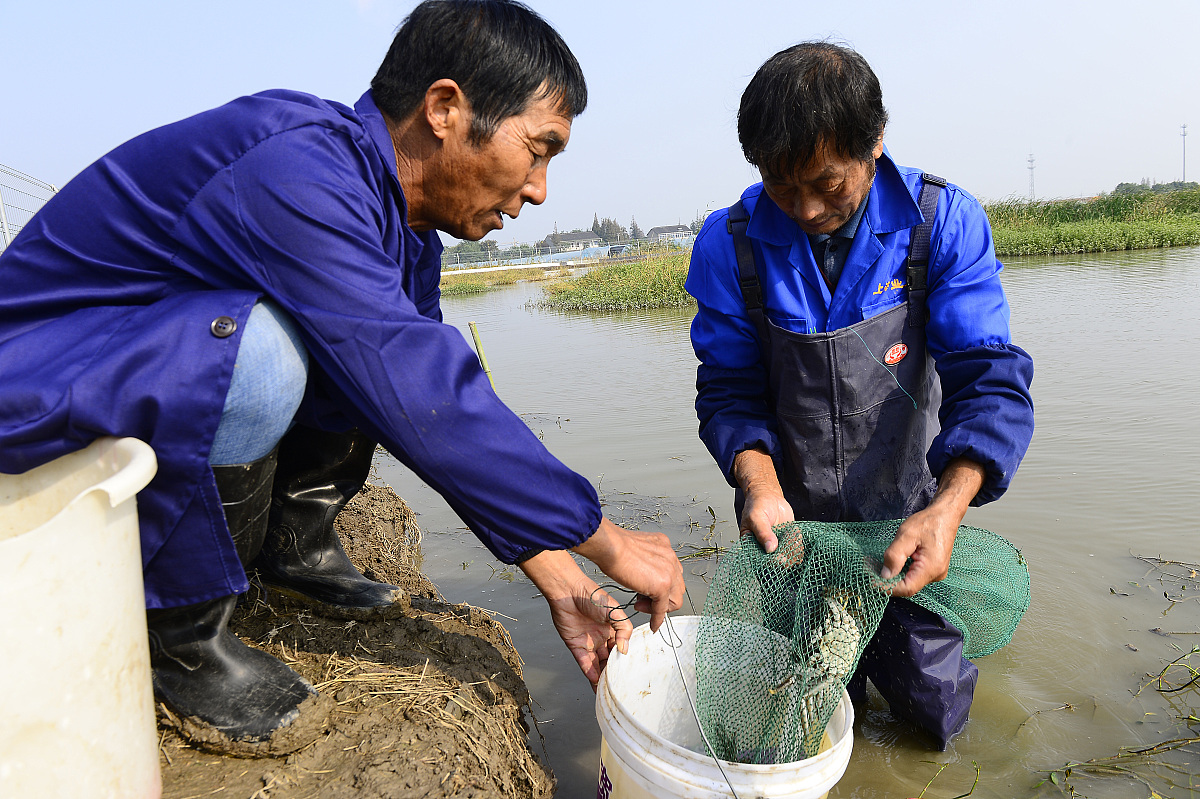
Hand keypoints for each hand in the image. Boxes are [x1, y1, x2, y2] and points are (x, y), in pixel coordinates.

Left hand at [519, 549, 632, 688]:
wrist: (569, 591)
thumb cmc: (592, 595)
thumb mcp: (616, 611)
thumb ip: (624, 629)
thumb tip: (625, 649)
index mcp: (612, 629)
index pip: (620, 648)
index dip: (623, 659)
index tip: (628, 670)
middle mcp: (600, 637)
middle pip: (608, 659)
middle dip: (612, 671)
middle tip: (618, 683)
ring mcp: (588, 642)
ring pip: (596, 663)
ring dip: (601, 675)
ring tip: (607, 688)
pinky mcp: (575, 645)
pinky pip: (583, 662)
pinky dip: (589, 672)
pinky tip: (595, 680)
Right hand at [572, 518, 683, 632]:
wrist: (610, 546)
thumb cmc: (613, 546)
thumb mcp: (636, 551)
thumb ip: (644, 562)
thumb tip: (642, 575)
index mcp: (664, 547)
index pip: (672, 573)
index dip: (661, 586)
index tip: (648, 593)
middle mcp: (670, 558)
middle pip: (677, 587)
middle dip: (662, 598)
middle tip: (644, 601)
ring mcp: (669, 571)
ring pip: (675, 599)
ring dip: (659, 607)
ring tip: (641, 605)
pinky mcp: (662, 585)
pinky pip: (663, 608)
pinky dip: (658, 618)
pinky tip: (653, 624)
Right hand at [733, 447, 793, 553]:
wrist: (768, 496)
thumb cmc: (757, 506)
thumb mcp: (756, 517)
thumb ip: (763, 533)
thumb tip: (770, 548)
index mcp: (752, 546)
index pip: (761, 562)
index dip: (771, 563)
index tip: (779, 558)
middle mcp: (764, 549)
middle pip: (776, 562)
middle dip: (785, 557)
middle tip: (788, 547)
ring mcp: (777, 545)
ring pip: (788, 557)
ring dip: (793, 549)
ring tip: (791, 535)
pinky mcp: (787, 540)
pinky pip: (796, 548)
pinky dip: (798, 543)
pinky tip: (795, 532)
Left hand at [882, 458, 983, 596]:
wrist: (945, 515)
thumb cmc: (928, 522)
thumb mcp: (906, 535)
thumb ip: (894, 556)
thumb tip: (885, 575)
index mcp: (932, 568)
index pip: (907, 588)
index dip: (888, 587)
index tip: (871, 580)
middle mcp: (936, 574)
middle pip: (908, 587)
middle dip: (888, 580)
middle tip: (870, 569)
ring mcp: (936, 573)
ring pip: (910, 581)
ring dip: (894, 575)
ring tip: (878, 564)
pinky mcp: (933, 569)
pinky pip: (914, 575)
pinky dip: (901, 570)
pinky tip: (893, 562)